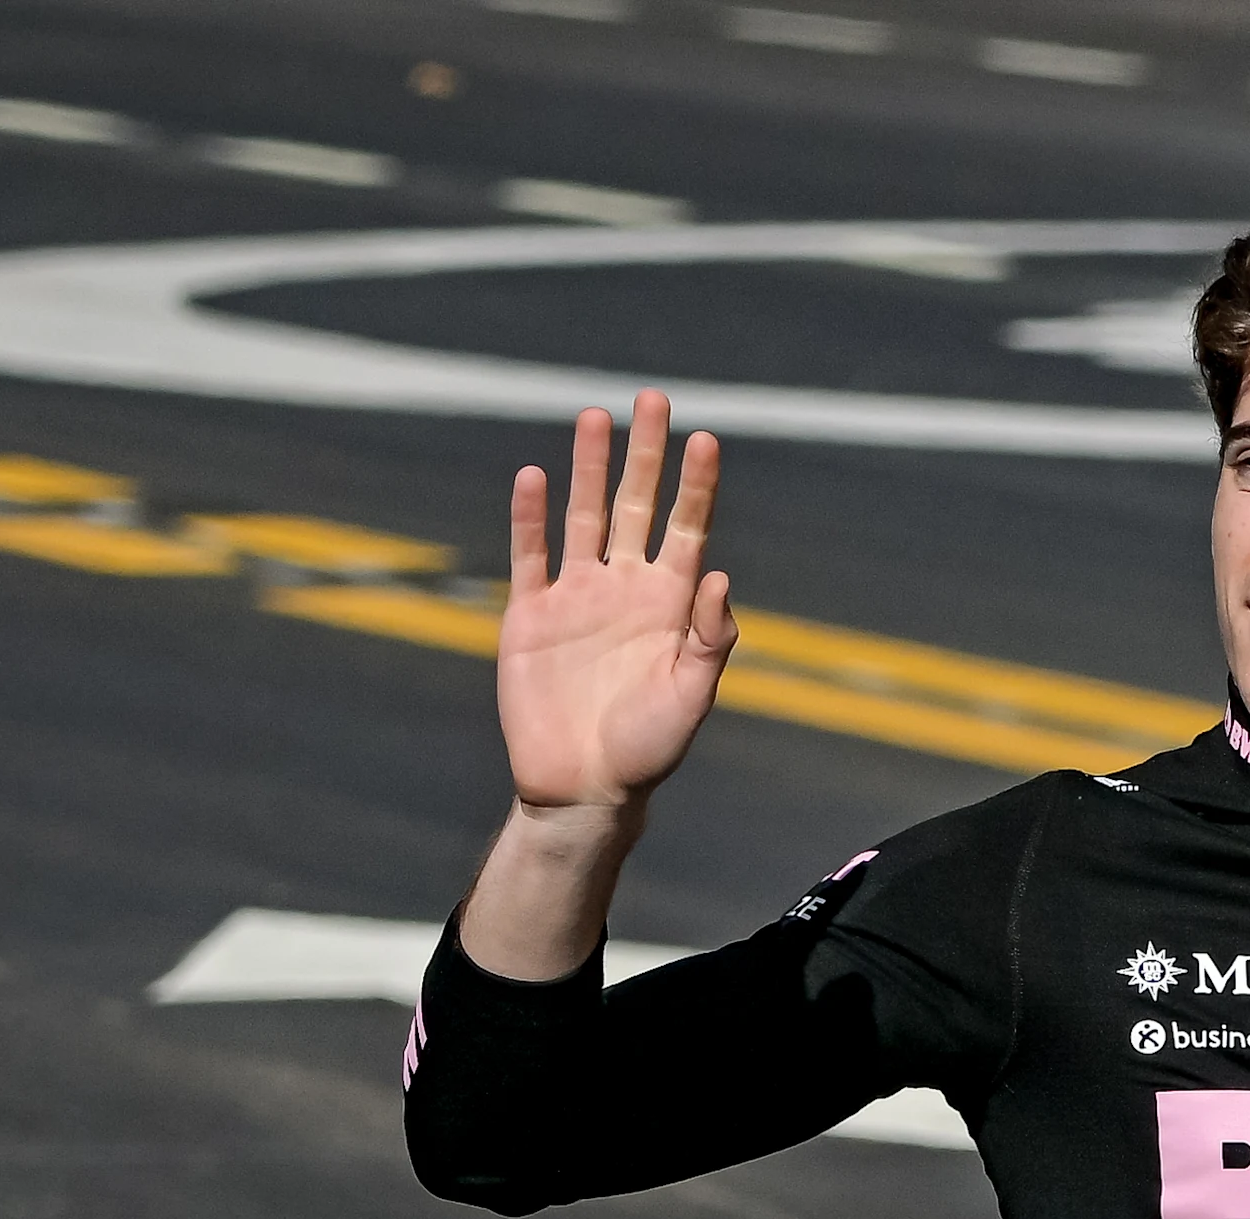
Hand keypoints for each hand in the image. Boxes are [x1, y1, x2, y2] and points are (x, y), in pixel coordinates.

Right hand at [495, 391, 736, 810]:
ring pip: (584, 516)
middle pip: (637, 505)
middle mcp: (625, 588)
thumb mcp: (691, 696)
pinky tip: (533, 476)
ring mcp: (577, 597)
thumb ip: (709, 639)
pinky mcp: (530, 616)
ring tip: (595, 417)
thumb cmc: (649, 750)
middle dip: (646, 454)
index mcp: (670, 604)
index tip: (705, 439)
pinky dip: (529, 517)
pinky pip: (530, 556)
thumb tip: (720, 577)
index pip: (687, 528)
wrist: (584, 789)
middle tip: (653, 398)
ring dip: (589, 469)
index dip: (696, 485)